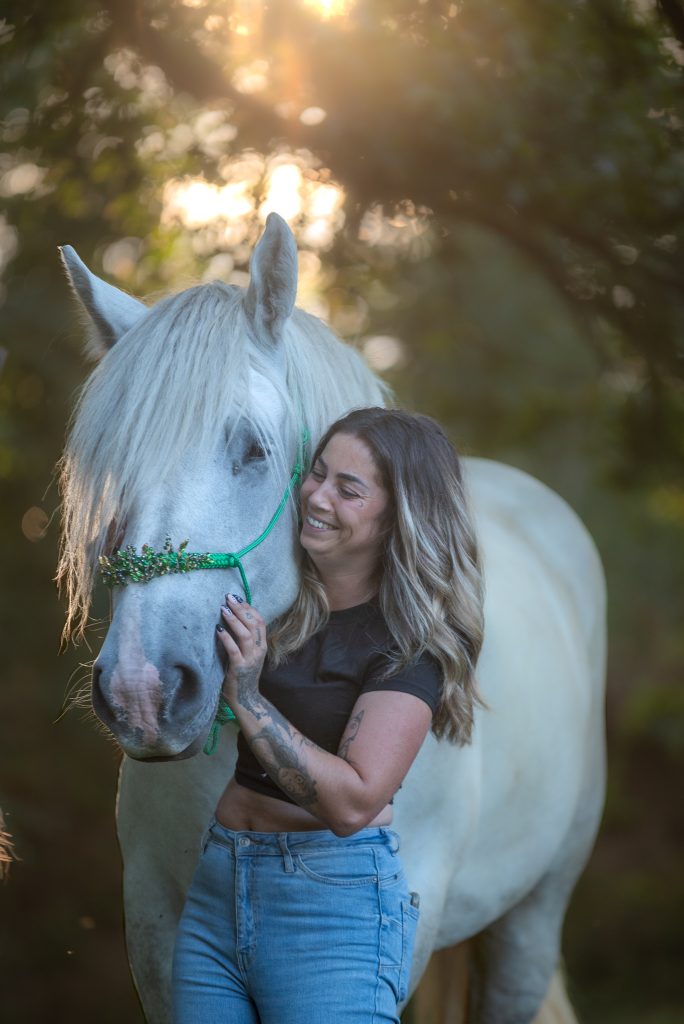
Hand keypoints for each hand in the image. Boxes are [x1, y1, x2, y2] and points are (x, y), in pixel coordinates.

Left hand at [216, 594, 267, 713]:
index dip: (248, 608)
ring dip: (234, 620)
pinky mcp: (239, 668)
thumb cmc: (242, 673)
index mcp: (261, 645)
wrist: (245, 698)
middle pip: (253, 624)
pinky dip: (226, 638)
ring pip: (245, 634)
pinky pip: (233, 650)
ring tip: (223, 609)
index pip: (259, 621)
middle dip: (240, 609)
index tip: (237, 598)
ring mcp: (250, 659)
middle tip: (228, 597)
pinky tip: (218, 629)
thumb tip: (232, 617)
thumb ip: (244, 639)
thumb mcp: (247, 653)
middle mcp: (259, 650)